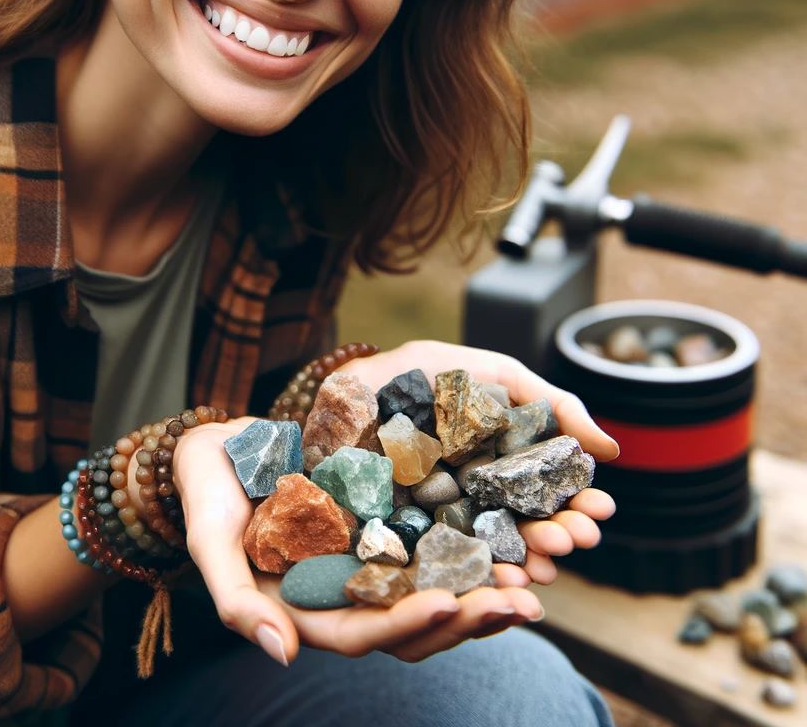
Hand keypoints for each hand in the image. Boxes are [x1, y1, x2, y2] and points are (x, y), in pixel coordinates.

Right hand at [168, 418, 542, 667]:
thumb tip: (280, 653)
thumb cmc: (207, 494)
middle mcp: (341, 595)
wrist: (216, 451)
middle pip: (411, 625)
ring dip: (479, 595)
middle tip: (522, 600)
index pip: (363, 632)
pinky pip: (428, 551)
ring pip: (429, 596)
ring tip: (531, 582)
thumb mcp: (210, 541)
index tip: (452, 602)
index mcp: (303, 610)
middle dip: (467, 618)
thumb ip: (235, 598)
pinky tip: (505, 539)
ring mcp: (363, 564)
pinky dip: (466, 553)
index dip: (407, 622)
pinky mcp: (379, 529)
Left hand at [341, 340, 618, 586]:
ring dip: (525, 563)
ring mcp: (439, 524)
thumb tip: (612, 450)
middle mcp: (474, 501)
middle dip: (556, 536)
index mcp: (498, 466)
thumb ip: (549, 403)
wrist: (345, 383)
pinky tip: (499, 581)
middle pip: (523, 528)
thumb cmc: (419, 374)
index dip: (575, 504)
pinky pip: (440, 568)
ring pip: (491, 554)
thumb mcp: (490, 374)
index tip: (599, 511)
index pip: (546, 494)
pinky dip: (472, 578)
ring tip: (545, 565)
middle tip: (576, 538)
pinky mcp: (401, 542)